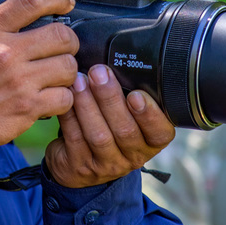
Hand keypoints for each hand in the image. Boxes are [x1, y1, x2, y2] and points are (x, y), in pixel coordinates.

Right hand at [0, 0, 78, 146]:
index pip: (32, 0)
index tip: (66, 1)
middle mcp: (7, 52)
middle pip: (62, 34)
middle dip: (68, 41)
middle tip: (62, 48)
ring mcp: (19, 81)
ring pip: (67, 66)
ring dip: (66, 71)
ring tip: (54, 76)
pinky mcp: (27, 108)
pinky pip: (64, 97)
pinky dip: (62, 99)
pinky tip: (49, 99)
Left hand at [45, 63, 175, 187]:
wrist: (82, 162)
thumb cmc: (110, 126)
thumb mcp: (129, 113)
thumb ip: (131, 93)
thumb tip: (122, 57)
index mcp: (151, 141)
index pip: (159, 132)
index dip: (149, 115)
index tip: (136, 95)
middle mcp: (133, 156)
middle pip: (125, 130)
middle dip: (110, 99)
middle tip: (99, 73)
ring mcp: (106, 165)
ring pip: (99, 135)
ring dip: (88, 104)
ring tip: (79, 81)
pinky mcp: (81, 167)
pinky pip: (75, 139)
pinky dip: (70, 115)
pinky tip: (66, 97)